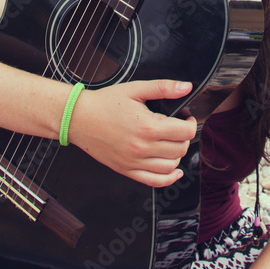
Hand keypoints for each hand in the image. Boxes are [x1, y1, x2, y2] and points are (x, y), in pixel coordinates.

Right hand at [68, 78, 195, 186]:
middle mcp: (142, 148)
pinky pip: (154, 181)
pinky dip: (169, 178)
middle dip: (184, 137)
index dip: (190, 123)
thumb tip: (186, 87)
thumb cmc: (104, 103)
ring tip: (172, 142)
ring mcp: (134, 162)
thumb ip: (163, 87)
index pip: (185, 132)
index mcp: (148, 126)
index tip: (186, 117)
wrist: (79, 118)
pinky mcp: (126, 170)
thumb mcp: (135, 89)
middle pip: (180, 149)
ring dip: (177, 155)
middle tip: (178, 127)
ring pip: (171, 166)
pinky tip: (174, 170)